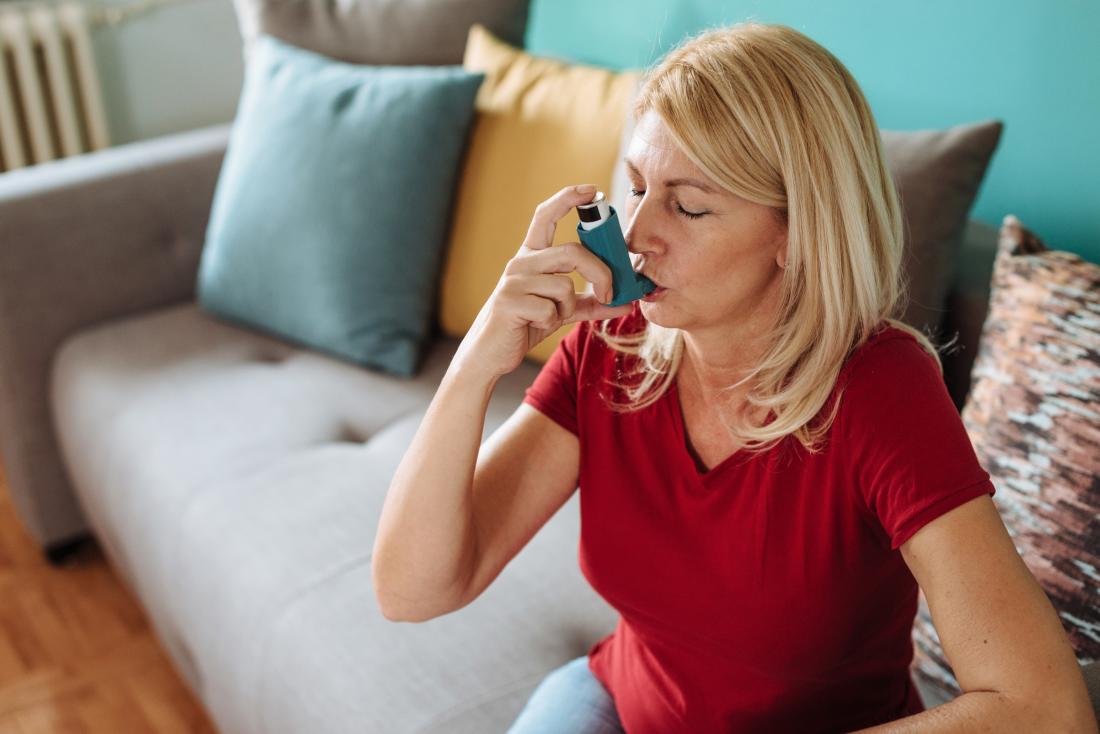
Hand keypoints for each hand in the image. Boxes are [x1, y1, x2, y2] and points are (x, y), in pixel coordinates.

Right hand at [453, 184, 633, 379]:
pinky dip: (551, 322)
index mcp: (531, 256)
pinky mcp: (509, 302)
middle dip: (600, 272)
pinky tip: (533, 325)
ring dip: (567, 308)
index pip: (546, 216)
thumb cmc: (525, 326)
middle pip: (572, 252)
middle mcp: (521, 262)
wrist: (490, 353)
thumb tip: (627, 302)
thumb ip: (591, 302)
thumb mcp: (560, 311)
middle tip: (611, 293)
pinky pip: (550, 310)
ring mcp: (513, 281)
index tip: (592, 190)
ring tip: (550, 317)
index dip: (568, 198)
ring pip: (564, 286)